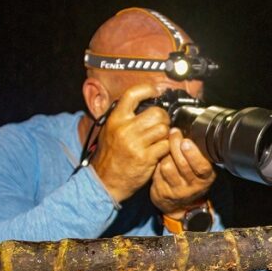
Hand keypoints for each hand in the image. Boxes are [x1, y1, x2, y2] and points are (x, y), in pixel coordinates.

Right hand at [92, 84, 170, 203]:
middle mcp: (125, 129)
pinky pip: (166, 145)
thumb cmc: (110, 156)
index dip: (147, 89)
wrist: (104, 181)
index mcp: (116, 119)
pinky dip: (167, 147)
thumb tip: (143, 102)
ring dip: (166, 134)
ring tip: (160, 138)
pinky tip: (160, 150)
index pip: (132, 95)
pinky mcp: (145, 158)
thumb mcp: (110, 131)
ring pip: (164, 129)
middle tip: (161, 124)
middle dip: (164, 118)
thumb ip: (124, 117)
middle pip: (157, 113)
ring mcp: (135, 144)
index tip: (155, 91)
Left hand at [150, 127, 215, 218]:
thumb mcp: (201, 169)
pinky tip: (159, 158)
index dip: (193, 153)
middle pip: (182, 164)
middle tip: (173, 133)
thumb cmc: (191, 179)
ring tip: (167, 146)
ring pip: (168, 167)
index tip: (186, 141)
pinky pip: (157, 172)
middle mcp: (193, 186)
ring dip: (165, 154)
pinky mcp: (163, 193)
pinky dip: (157, 163)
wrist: (181, 205)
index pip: (202, 166)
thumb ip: (199, 154)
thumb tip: (190, 131)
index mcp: (206, 178)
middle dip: (176, 145)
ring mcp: (177, 191)